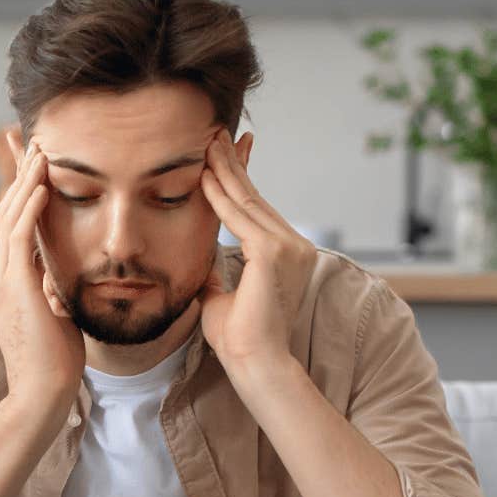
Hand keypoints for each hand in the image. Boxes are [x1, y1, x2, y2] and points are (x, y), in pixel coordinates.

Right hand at [0, 129, 85, 411]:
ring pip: (10, 215)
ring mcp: (0, 278)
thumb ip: (47, 287)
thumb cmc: (54, 360)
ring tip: (41, 150)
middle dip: (19, 174)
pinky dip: (30, 204)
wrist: (42, 391)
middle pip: (4, 211)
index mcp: (3, 279)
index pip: (9, 224)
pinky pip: (20, 233)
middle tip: (32, 140)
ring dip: (26, 180)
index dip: (19, 191)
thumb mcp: (51, 312)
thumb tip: (53, 275)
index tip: (32, 164)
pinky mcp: (13, 283)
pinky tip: (44, 182)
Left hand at [198, 127, 317, 372]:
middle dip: (232, 164)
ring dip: (224, 170)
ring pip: (248, 200)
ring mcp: (288, 246)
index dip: (239, 179)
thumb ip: (218, 273)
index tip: (222, 155)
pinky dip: (219, 195)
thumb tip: (202, 261)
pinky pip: (239, 216)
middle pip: (254, 197)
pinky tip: (203, 176)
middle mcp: (294, 244)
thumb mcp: (223, 296)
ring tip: (205, 143)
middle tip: (213, 134)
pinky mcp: (274, 251)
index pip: (257, 208)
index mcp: (286, 253)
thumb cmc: (239, 338)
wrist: (254, 362)